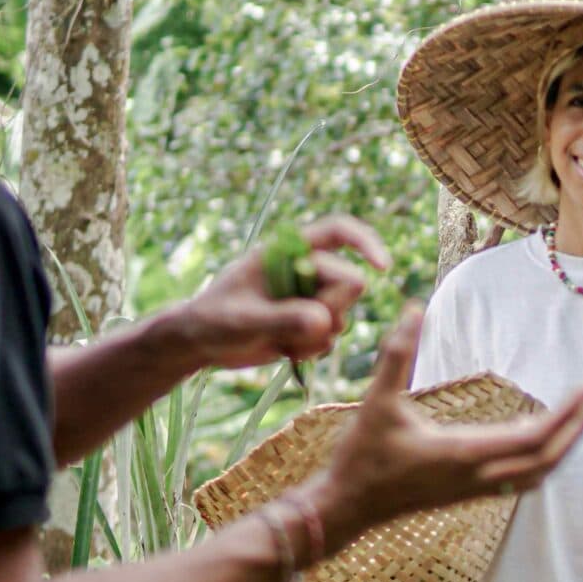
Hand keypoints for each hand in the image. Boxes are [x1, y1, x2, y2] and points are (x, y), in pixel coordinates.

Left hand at [180, 216, 391, 368]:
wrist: (200, 343)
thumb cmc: (213, 320)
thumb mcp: (242, 320)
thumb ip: (283, 319)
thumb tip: (324, 322)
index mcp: (287, 250)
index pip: (338, 232)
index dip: (365, 243)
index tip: (382, 267)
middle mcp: (305, 269)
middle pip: (350, 283)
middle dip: (329, 310)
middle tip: (291, 327)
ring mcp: (310, 296)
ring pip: (343, 314)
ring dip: (315, 336)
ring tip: (279, 341)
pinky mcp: (311, 321)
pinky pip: (332, 336)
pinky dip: (311, 348)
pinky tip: (282, 350)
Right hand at [309, 310, 582, 542]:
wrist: (346, 508)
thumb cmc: (360, 457)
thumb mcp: (376, 402)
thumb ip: (396, 355)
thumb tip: (415, 309)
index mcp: (463, 453)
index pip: (532, 439)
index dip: (566, 417)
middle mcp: (477, 476)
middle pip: (545, 461)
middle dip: (576, 431)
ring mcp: (474, 490)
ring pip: (536, 476)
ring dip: (562, 449)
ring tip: (578, 418)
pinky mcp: (467, 495)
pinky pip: (520, 483)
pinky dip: (541, 462)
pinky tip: (538, 439)